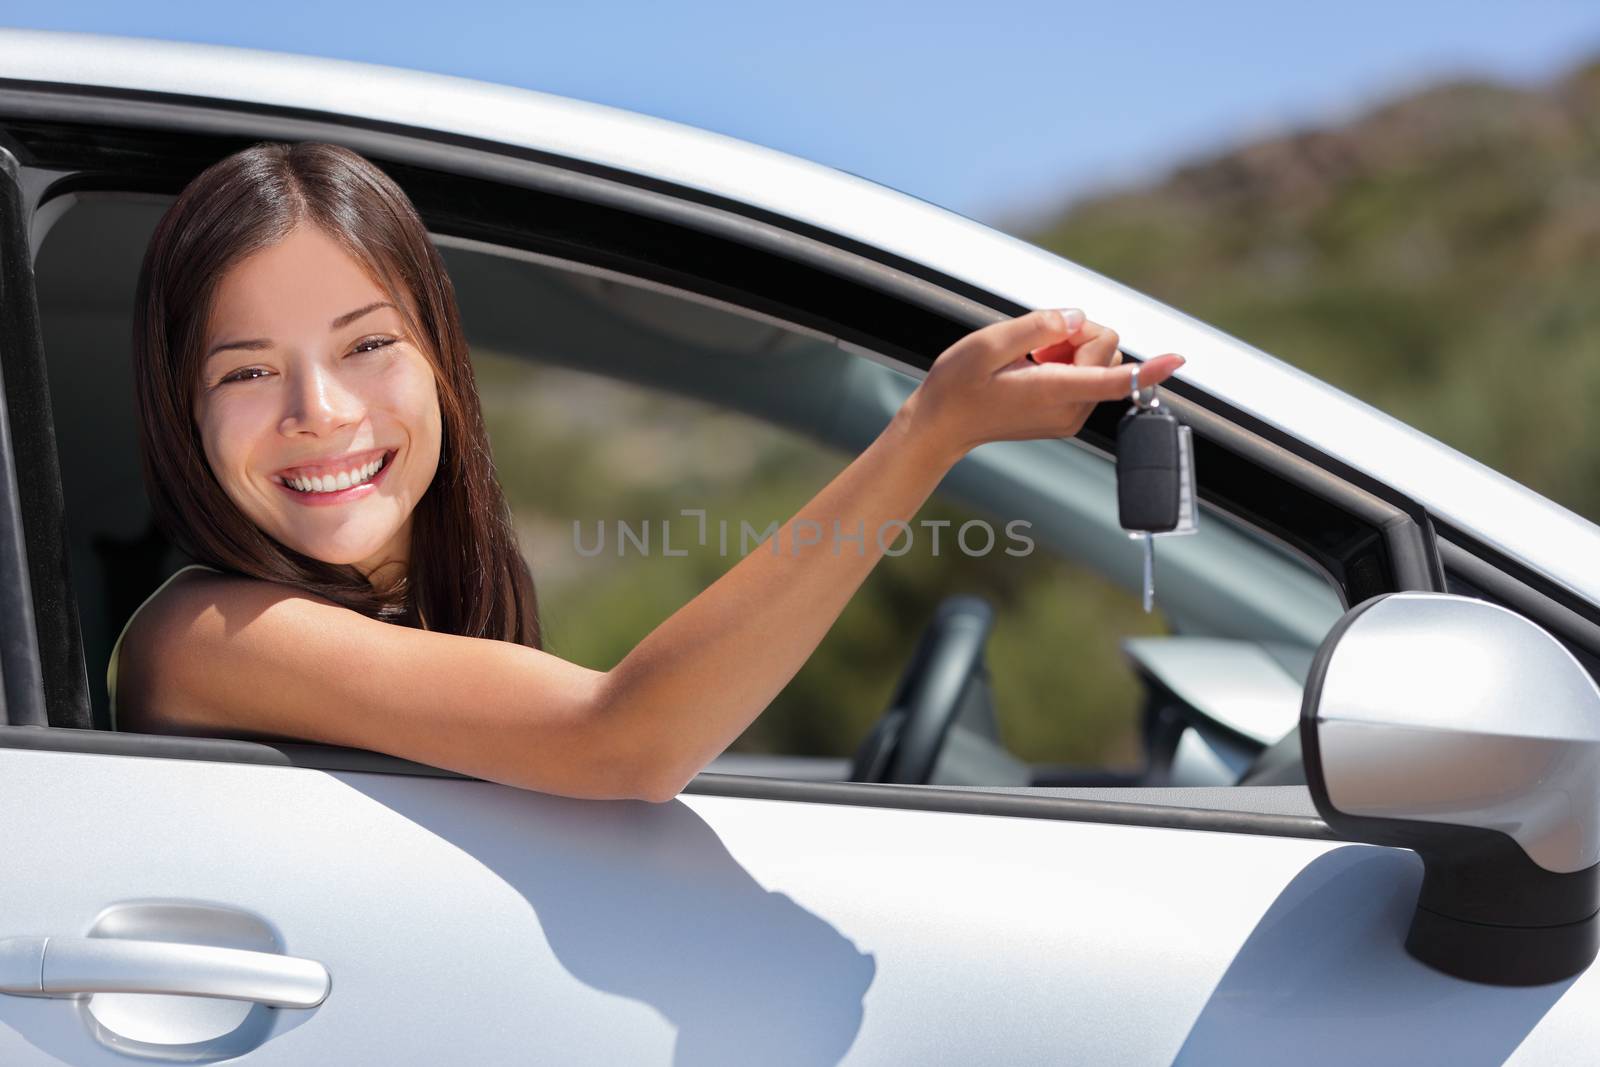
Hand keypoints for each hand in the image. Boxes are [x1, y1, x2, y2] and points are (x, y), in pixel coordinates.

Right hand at [904, 308, 1185, 462]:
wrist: (941, 425)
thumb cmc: (957, 385)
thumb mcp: (988, 343)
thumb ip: (1038, 326)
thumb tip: (1076, 318)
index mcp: (1054, 392)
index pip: (1114, 379)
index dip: (1148, 368)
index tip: (1178, 358)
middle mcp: (1070, 410)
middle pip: (1108, 351)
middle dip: (1079, 335)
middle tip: (1036, 345)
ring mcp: (1070, 416)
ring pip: (1101, 361)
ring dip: (1072, 348)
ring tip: (1031, 359)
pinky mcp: (1067, 416)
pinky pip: (1087, 375)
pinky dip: (1067, 361)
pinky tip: (1033, 368)